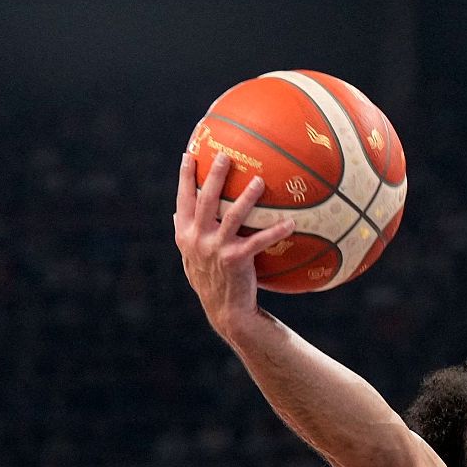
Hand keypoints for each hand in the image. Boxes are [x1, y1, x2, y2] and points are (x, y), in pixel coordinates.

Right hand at [173, 152, 293, 335]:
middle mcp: (197, 239)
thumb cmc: (211, 282)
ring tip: (259, 181)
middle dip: (213, 175)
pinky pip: (259, 241)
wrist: (225, 311)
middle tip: (224, 156)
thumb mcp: (190, 258)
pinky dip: (275, 231)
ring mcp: (215, 249)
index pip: (183, 200)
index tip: (188, 156)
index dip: (184, 178)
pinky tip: (291, 223)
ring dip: (246, 196)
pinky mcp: (235, 259)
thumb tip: (175, 214)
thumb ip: (185, 235)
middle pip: (205, 200)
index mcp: (185, 235)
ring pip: (232, 215)